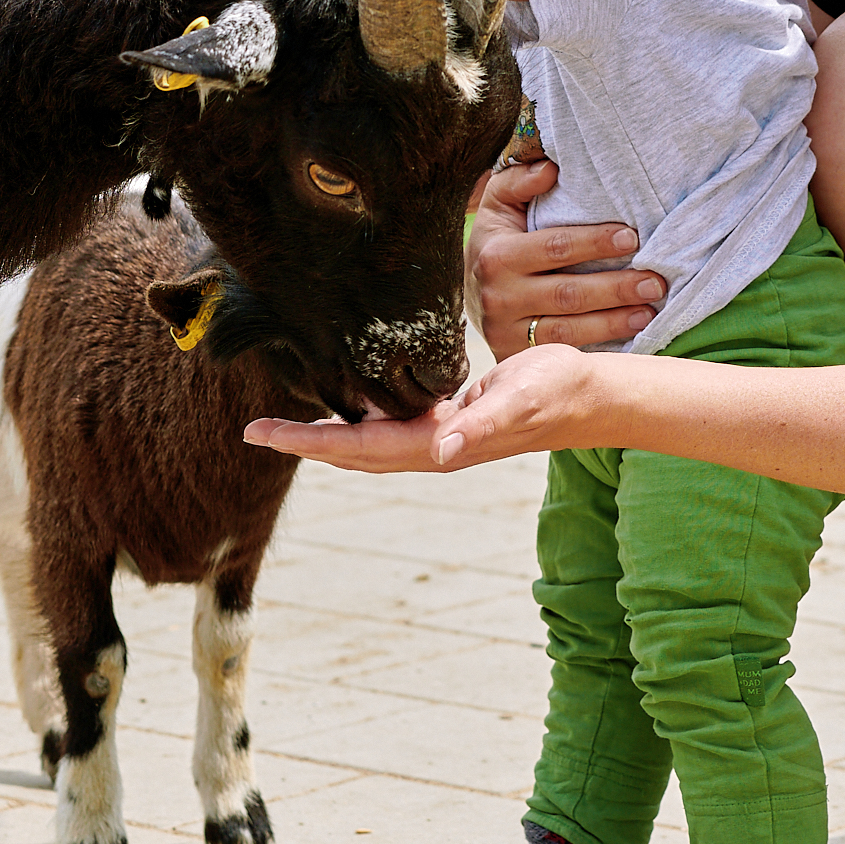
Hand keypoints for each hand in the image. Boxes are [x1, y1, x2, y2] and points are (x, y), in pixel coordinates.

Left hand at [247, 344, 601, 469]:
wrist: (589, 396)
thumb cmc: (556, 391)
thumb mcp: (519, 401)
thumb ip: (481, 426)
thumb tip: (443, 451)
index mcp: (438, 445)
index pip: (357, 448)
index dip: (308, 441)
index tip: (262, 433)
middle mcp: (432, 447)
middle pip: (353, 452)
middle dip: (305, 442)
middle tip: (255, 428)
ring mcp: (440, 437)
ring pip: (369, 442)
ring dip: (328, 435)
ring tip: (288, 421)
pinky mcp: (450, 419)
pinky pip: (392, 425)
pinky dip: (361, 418)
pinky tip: (350, 401)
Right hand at [471, 156, 661, 349]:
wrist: (473, 293)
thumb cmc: (498, 240)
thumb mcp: (498, 205)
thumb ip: (519, 181)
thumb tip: (551, 168)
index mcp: (497, 256)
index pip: (555, 247)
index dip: (595, 243)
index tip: (632, 237)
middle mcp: (499, 298)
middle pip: (568, 294)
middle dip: (616, 289)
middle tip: (655, 282)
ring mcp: (506, 333)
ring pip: (569, 331)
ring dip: (614, 323)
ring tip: (650, 311)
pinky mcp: (515, 357)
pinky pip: (563, 353)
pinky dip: (599, 348)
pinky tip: (629, 338)